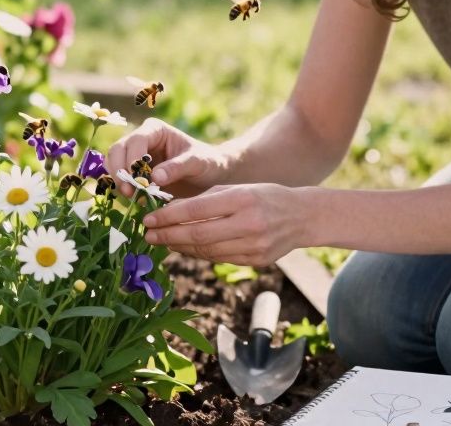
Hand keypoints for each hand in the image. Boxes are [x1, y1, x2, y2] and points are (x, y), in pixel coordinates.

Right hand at [106, 118, 228, 198]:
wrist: (210, 175)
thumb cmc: (207, 162)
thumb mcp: (198, 162)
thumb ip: (178, 167)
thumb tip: (155, 178)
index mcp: (155, 130)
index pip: (135, 140)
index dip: (132, 159)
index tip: (139, 181)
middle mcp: (140, 140)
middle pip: (117, 150)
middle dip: (120, 171)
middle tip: (129, 192)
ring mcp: (134, 156)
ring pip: (113, 164)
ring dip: (119, 181)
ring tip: (133, 197)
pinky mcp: (133, 173)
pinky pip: (119, 179)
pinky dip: (122, 189)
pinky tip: (134, 200)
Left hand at [140, 184, 304, 265]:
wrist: (303, 216)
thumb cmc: (264, 196)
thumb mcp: (237, 188)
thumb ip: (205, 200)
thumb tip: (170, 211)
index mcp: (242, 199)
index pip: (196, 210)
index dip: (168, 216)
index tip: (148, 219)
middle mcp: (249, 224)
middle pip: (198, 234)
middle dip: (168, 235)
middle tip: (147, 234)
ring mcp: (254, 245)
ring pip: (207, 250)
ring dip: (180, 247)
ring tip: (162, 241)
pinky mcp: (256, 261)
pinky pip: (219, 258)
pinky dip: (198, 253)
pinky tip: (184, 248)